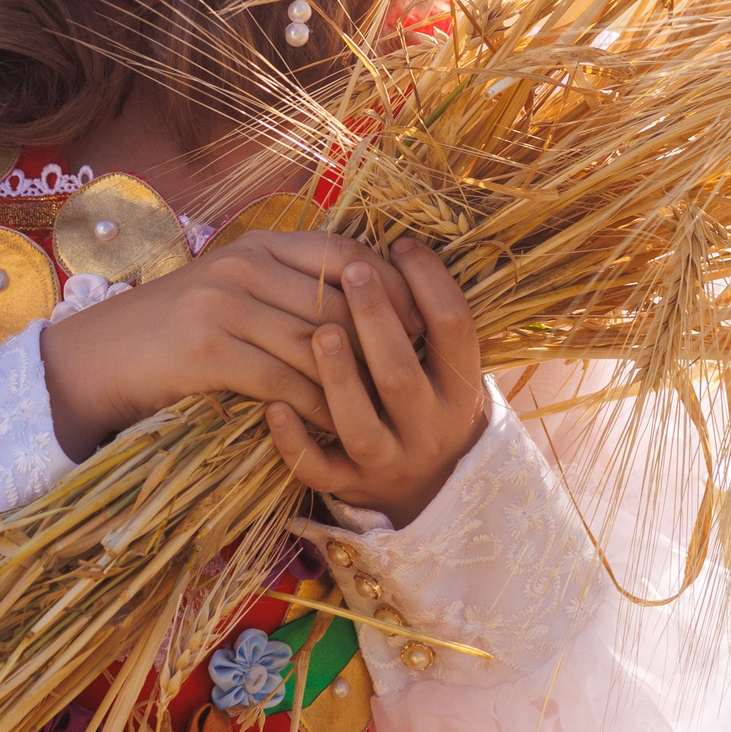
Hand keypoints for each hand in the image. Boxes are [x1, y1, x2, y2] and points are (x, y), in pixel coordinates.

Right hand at [39, 230, 425, 460]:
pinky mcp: (208, 350)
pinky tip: (332, 426)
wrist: (101, 356)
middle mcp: (245, 264)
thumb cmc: (176, 328)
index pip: (347, 254)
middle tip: (410, 376)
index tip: (419, 324)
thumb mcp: (234, 290)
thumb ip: (289, 288)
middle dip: (381, 342)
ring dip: (352, 384)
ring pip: (316, 345)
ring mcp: (224, 304)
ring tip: (381, 409)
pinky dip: (313, 407)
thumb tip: (368, 305)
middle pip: (339, 302)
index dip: (391, 289)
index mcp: (260, 244)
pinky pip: (282, 381)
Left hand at [262, 239, 485, 527]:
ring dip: (339, 378)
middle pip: (401, 374)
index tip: (401, 246)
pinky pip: (320, 470)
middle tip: (353, 272)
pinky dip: (295, 441)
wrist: (431, 489)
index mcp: (458, 387)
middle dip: (376, 321)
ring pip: (362, 425)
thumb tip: (391, 242)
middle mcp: (429, 427)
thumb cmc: (425, 399)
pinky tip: (272, 407)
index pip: (453, 328)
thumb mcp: (441, 364)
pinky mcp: (351, 487)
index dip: (429, 283)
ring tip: (318, 333)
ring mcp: (389, 461)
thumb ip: (422, 319)